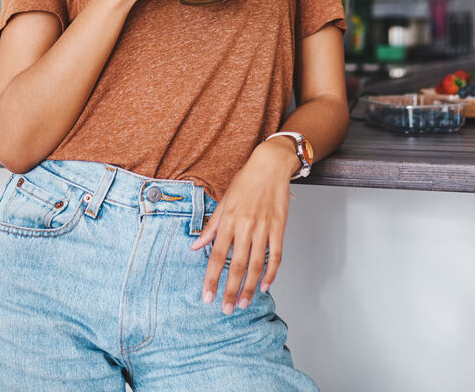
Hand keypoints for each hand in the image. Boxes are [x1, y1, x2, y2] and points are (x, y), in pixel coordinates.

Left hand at [190, 140, 297, 313]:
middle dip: (230, 290)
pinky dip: (271, 273)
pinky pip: (276, 255)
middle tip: (225, 309)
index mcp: (228, 220)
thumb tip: (195, 246)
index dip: (212, 278)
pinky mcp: (279, 228)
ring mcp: (263, 228)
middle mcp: (245, 226)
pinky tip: (265, 286)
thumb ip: (210, 227)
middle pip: (237, 265)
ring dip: (249, 287)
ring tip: (242, 303)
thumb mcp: (224, 201)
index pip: (217, 256)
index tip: (207, 296)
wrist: (270, 166)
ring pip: (257, 265)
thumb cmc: (245, 182)